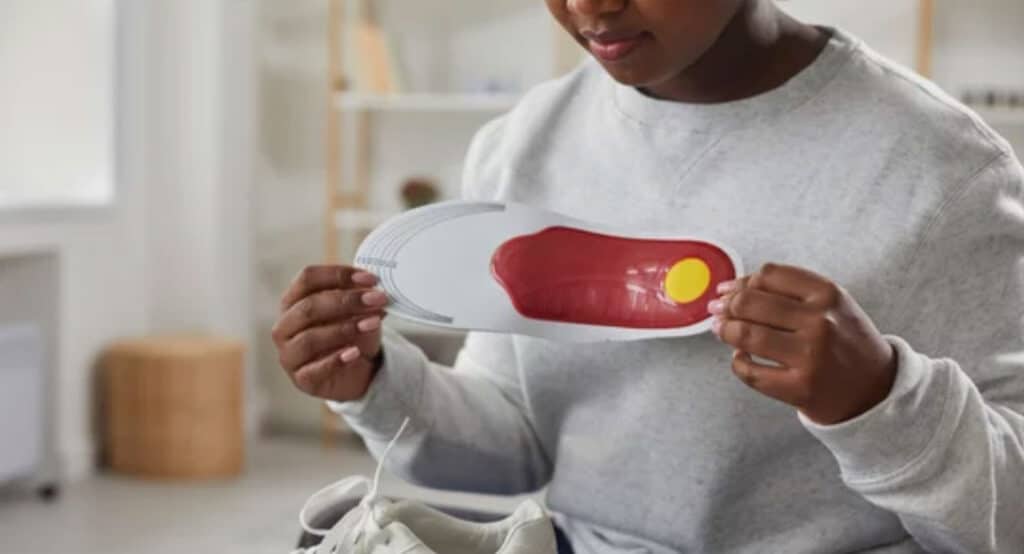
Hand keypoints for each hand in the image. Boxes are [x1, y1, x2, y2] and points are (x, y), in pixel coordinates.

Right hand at [272, 265, 387, 401]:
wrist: (358, 370)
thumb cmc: (352, 334)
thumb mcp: (359, 312)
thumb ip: (361, 300)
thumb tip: (372, 292)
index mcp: (293, 300)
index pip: (308, 278)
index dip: (339, 275)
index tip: (370, 278)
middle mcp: (285, 325)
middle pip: (309, 306)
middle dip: (347, 301)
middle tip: (377, 299)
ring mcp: (289, 353)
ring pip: (309, 338)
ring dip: (344, 329)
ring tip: (373, 323)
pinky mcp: (301, 379)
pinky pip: (314, 370)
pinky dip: (336, 360)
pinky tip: (355, 352)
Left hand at [708, 263, 896, 424]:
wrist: (877, 391)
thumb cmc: (847, 343)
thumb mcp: (832, 305)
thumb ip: (789, 292)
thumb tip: (732, 288)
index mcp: (828, 295)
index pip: (768, 275)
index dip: (741, 281)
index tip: (729, 289)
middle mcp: (820, 322)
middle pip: (750, 302)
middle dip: (726, 305)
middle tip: (717, 311)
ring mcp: (809, 356)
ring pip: (745, 335)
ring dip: (724, 331)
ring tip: (722, 331)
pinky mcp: (798, 387)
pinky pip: (750, 371)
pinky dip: (737, 363)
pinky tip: (741, 358)